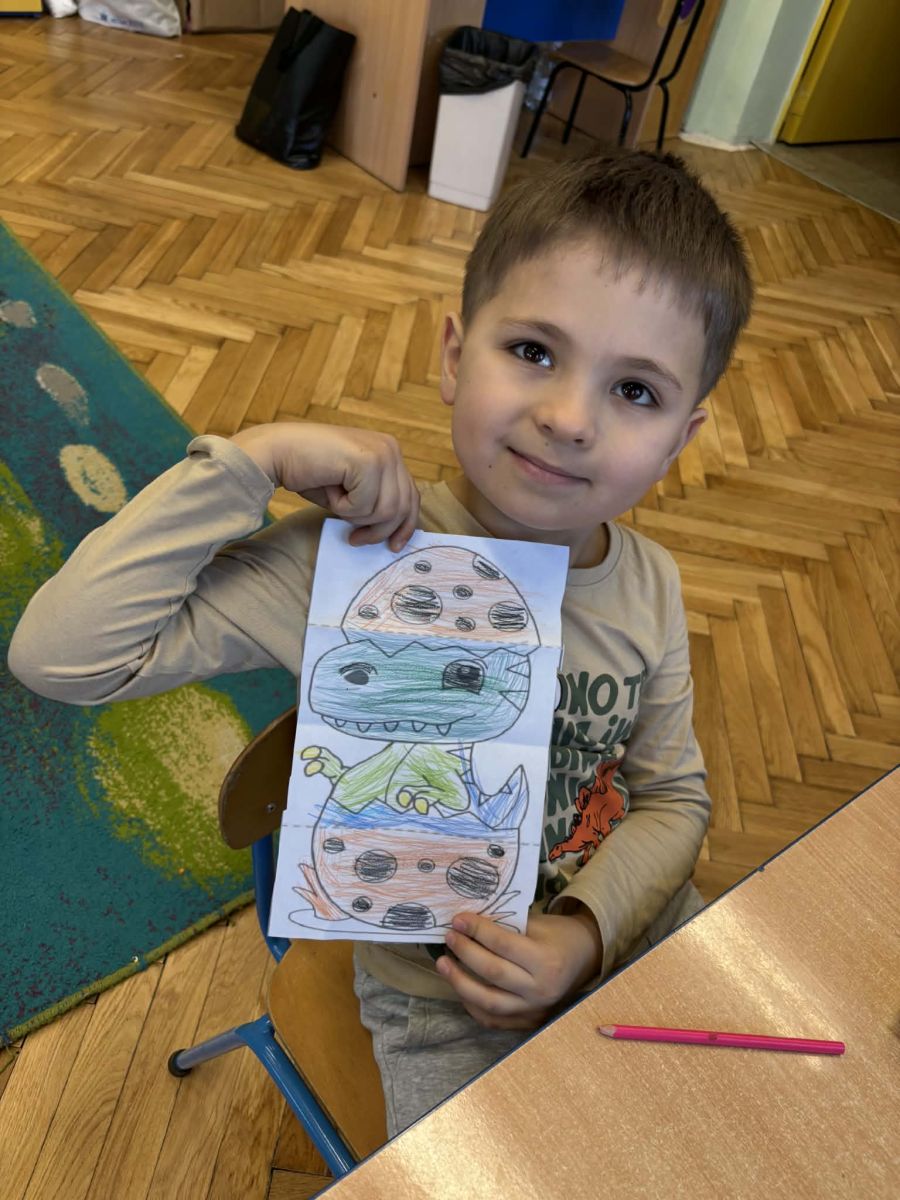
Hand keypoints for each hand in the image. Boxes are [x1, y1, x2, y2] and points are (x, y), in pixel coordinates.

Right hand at [230, 423, 418, 550]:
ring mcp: (381, 452)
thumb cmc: (309, 472)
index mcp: (389, 452)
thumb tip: (394, 532)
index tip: (394, 546)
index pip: (411, 496)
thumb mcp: (351, 490)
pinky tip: (329, 488)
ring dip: (355, 516)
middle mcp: (390, 448)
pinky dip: (343, 507)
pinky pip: (365, 505)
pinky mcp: (367, 461)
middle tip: (355, 539)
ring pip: (385, 510)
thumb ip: (375, 502)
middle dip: (378, 530)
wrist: (277, 452)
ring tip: (335, 500)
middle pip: (402, 507)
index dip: (406, 525)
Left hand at [435, 906, 603, 1030]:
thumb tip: (467, 924)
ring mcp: (533, 1010)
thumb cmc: (558, 936)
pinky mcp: (527, 1023)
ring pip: (488, 1002)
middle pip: (492, 972)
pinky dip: (472, 1004)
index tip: (458, 920)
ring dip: (460, 982)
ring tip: (443, 964)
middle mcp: (540, 989)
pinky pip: (492, 1019)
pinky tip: (460, 987)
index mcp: (546, 960)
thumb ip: (506, 927)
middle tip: (448, 938)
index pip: (503, 945)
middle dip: (465, 953)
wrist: (584, 960)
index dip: (477, 931)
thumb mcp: (538, 924)